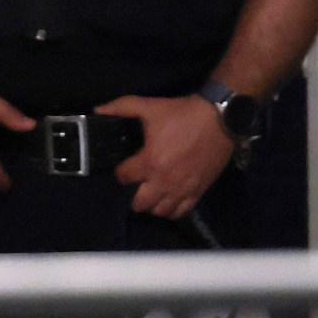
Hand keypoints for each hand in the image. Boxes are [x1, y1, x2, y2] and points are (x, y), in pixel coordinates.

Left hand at [97, 94, 234, 219]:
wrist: (220, 118)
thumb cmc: (183, 113)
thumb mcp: (149, 106)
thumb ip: (120, 107)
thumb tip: (97, 110)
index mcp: (149, 162)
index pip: (124, 177)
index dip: (121, 171)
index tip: (125, 166)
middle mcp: (163, 181)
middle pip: (139, 203)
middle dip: (134, 195)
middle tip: (137, 184)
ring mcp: (182, 189)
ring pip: (159, 212)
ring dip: (152, 204)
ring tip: (152, 193)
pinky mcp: (198, 191)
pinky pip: (180, 212)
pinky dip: (172, 210)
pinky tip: (169, 200)